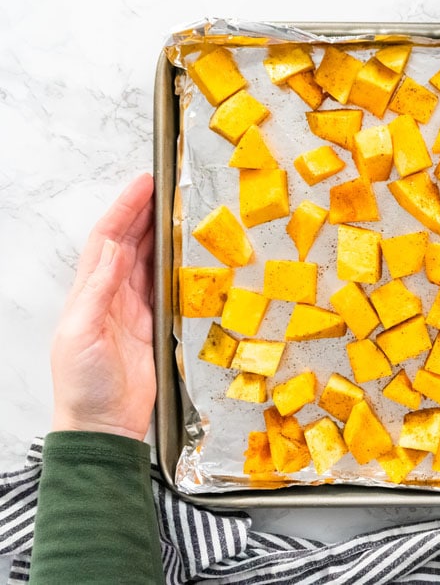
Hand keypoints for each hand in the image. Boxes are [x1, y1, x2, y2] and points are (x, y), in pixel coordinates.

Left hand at [50, 173, 155, 441]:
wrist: (103, 426)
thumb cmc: (83, 385)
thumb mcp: (82, 334)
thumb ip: (100, 291)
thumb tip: (116, 250)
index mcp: (88, 294)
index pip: (108, 240)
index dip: (124, 210)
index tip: (143, 184)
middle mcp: (110, 296)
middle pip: (129, 243)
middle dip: (144, 213)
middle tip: (166, 188)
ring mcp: (132, 310)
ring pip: (148, 262)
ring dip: (160, 235)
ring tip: (178, 211)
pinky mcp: (153, 327)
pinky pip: (165, 288)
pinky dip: (174, 267)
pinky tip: (186, 255)